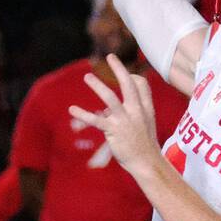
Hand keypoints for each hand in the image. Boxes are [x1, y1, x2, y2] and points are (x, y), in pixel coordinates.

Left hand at [70, 54, 158, 176]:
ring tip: (87, 77)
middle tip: (110, 57)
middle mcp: (136, 111)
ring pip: (110, 98)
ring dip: (97, 86)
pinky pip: (96, 120)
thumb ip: (128, 114)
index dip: (133, 77)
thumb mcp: (145, 126)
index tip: (128, 74)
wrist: (147, 163)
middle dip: (119, 69)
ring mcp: (125, 120)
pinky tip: (72, 110)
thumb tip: (106, 110)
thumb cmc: (145, 147)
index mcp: (146, 109)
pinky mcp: (114, 131)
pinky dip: (83, 114)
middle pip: (128, 84)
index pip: (142, 85)